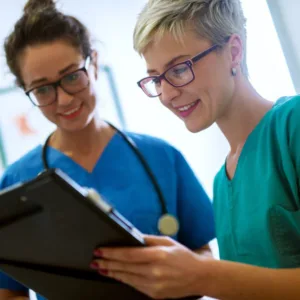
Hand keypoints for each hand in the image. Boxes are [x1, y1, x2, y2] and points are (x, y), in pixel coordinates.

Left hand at [91, 235, 210, 298]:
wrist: (199, 276)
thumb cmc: (183, 256)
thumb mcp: (168, 241)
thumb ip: (149, 239)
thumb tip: (132, 236)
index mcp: (158, 255)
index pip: (129, 254)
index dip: (112, 253)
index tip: (101, 250)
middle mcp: (155, 271)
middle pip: (125, 267)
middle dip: (108, 263)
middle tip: (95, 260)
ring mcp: (154, 285)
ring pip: (127, 278)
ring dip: (112, 273)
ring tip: (101, 268)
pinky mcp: (155, 294)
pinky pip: (135, 286)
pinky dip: (124, 280)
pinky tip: (116, 275)